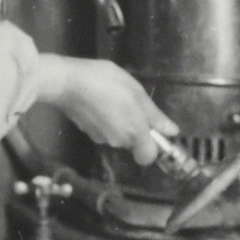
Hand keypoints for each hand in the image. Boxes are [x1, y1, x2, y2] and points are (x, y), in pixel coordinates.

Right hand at [42, 55, 178, 161]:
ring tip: (113, 98)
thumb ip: (155, 116)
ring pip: (117, 135)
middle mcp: (117, 141)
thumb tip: (172, 132)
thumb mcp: (137, 93)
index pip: (148, 157)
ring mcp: (99, 137)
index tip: (153, 129)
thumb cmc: (106, 83)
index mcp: (134, 133)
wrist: (67, 82)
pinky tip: (99, 101)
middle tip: (131, 103)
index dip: (154, 146)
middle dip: (135, 127)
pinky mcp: (86, 131)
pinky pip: (103, 129)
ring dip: (119, 121)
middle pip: (133, 142)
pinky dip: (104, 119)